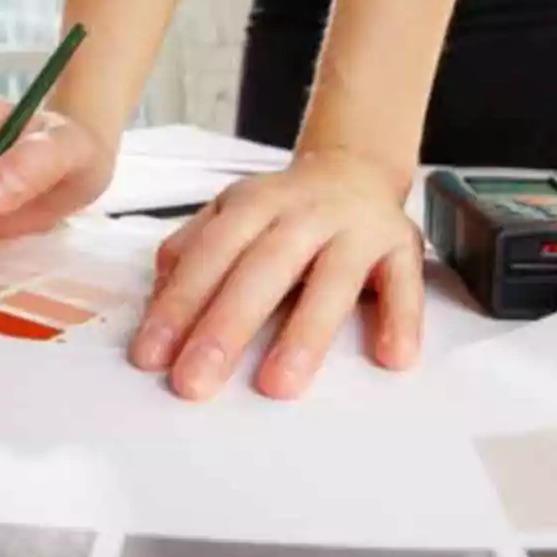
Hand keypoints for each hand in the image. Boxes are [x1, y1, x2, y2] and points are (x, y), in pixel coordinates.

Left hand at [131, 150, 424, 400]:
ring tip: (278, 386)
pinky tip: (391, 357)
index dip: (178, 305)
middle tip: (195, 382)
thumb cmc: (282, 210)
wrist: (353, 170)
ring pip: (332, 281)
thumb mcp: (229, 214)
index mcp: (252, 205)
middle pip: (262, 270)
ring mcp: (355, 229)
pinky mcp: (401, 246)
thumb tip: (157, 297)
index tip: (151, 356)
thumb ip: (191, 251)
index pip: (210, 256)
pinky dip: (401, 318)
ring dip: (305, 334)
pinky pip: (404, 283)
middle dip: (225, 327)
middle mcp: (304, 213)